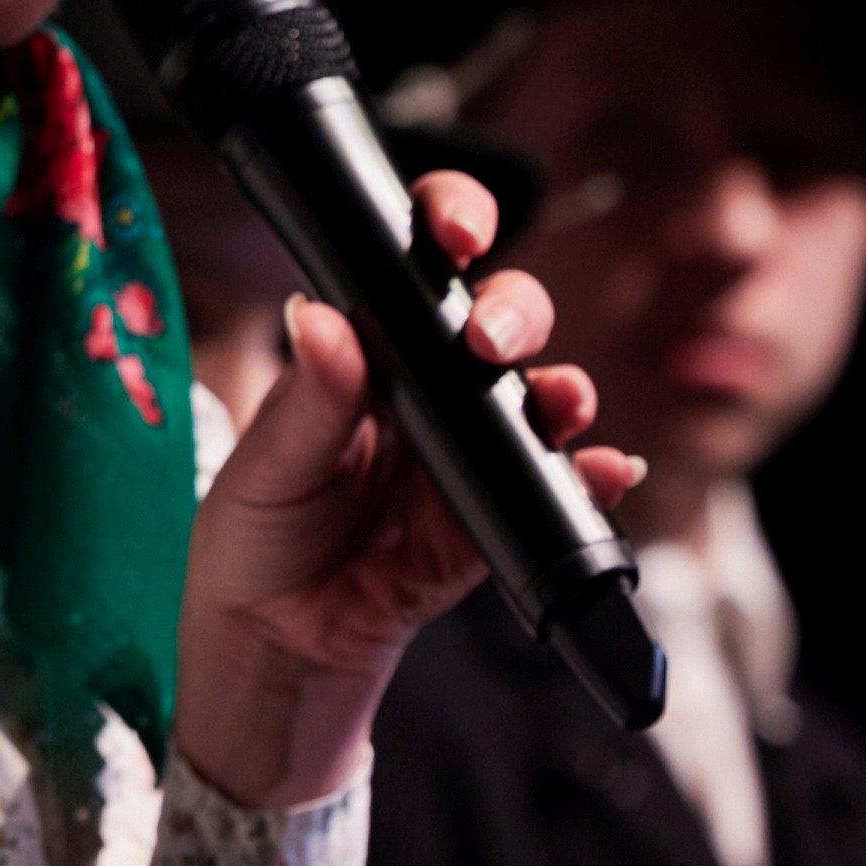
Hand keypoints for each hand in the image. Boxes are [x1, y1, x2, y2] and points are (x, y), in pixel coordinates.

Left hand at [170, 170, 640, 809]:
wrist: (279, 641)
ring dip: (565, 389)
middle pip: (499, 317)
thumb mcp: (268, 466)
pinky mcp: (502, 512)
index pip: (416, 261)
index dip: (450, 223)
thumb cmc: (258, 535)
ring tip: (559, 403)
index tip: (456, 230)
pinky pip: (563, 486)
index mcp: (367, 348)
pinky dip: (596, 476)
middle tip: (489, 340)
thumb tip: (320, 319)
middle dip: (513, 311)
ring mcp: (475, 447)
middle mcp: (432, 385)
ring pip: (542, 394)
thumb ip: (308, 401)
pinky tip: (608, 471)